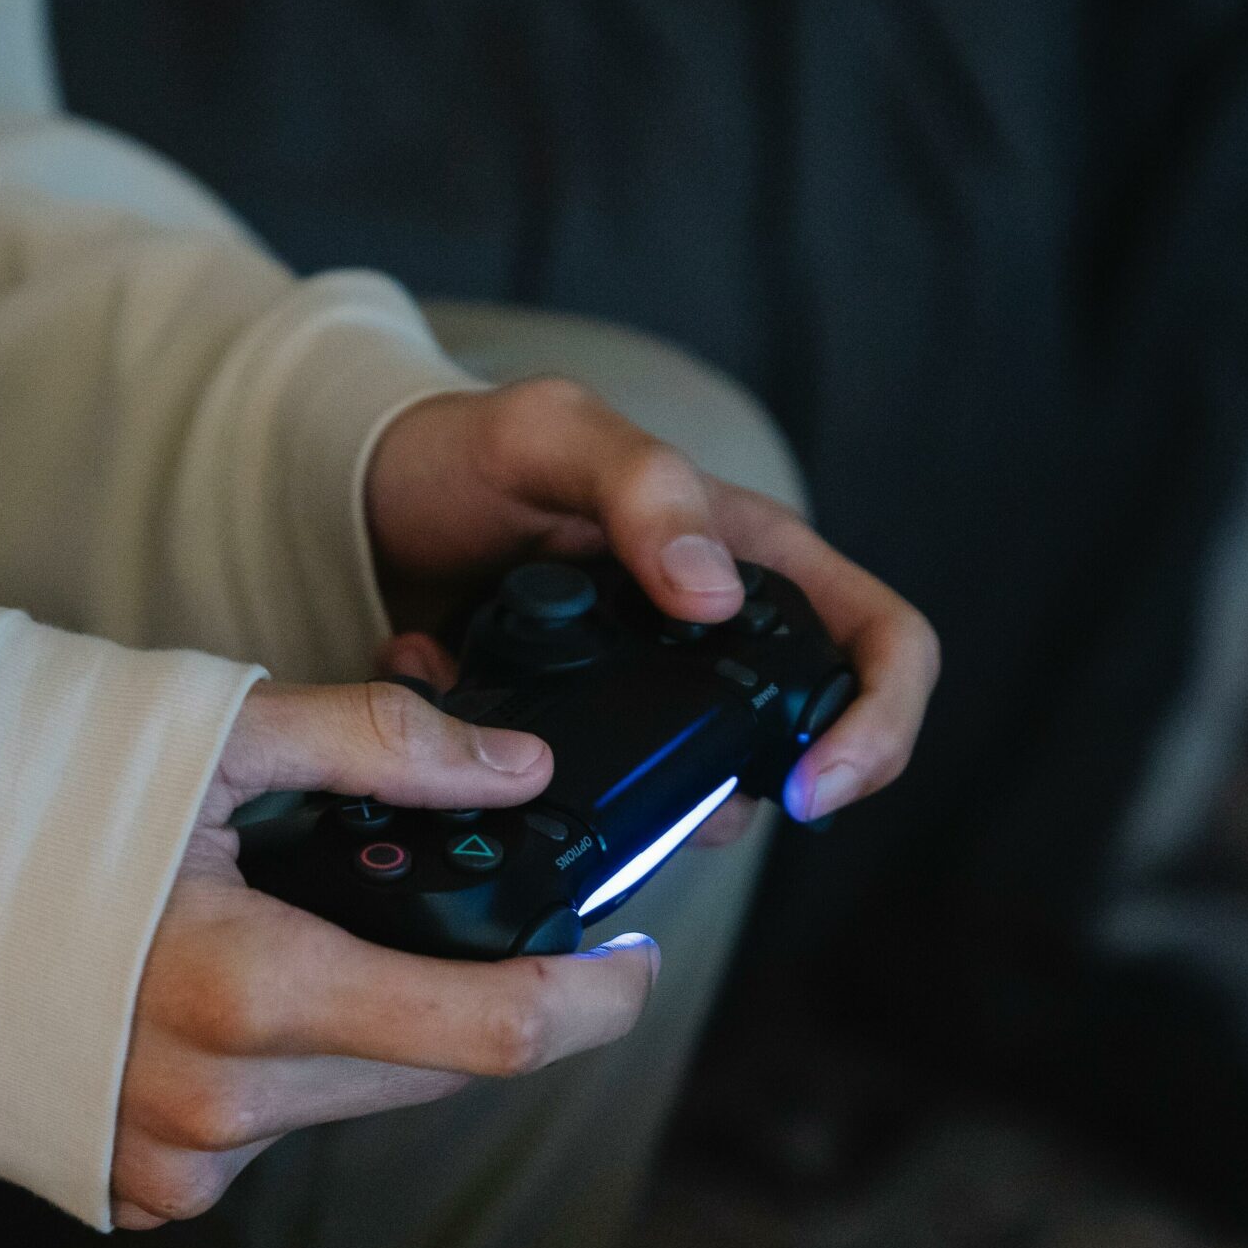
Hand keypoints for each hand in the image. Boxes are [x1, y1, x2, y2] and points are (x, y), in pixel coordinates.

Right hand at [112, 680, 661, 1228]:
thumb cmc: (7, 798)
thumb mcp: (200, 734)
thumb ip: (375, 746)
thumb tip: (520, 769)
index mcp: (255, 990)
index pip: (491, 1034)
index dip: (592, 1001)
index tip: (635, 960)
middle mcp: (224, 1106)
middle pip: (429, 1068)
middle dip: (481, 995)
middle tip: (478, 909)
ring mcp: (174, 1162)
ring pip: (348, 1096)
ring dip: (372, 1021)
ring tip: (306, 923)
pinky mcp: (135, 1189)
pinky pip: (265, 1132)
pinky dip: (281, 1063)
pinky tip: (221, 987)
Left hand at [365, 378, 939, 841]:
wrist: (362, 503)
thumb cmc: (469, 448)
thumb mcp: (554, 434)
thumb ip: (642, 488)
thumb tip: (716, 595)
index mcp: (756, 556)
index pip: (885, 645)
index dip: (880, 724)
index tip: (811, 786)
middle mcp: (723, 636)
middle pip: (805, 744)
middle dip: (751, 795)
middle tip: (670, 813)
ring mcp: (655, 694)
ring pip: (706, 791)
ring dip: (644, 810)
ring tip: (557, 771)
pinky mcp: (581, 738)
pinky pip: (599, 800)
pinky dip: (544, 792)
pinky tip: (476, 744)